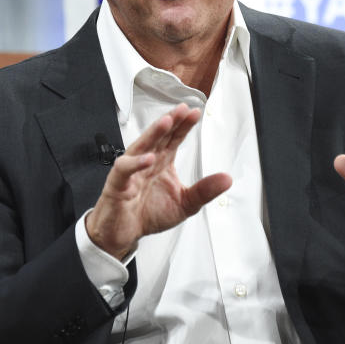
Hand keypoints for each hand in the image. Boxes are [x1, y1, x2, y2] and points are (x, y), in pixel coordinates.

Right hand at [86, 103, 232, 259]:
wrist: (123, 233)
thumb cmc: (148, 214)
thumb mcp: (184, 204)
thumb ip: (204, 191)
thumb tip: (227, 179)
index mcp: (162, 162)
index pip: (174, 139)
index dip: (184, 126)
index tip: (196, 113)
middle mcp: (146, 162)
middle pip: (159, 137)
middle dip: (171, 121)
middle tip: (183, 109)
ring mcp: (131, 171)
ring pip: (141, 146)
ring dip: (153, 133)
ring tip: (166, 122)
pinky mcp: (117, 184)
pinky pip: (125, 170)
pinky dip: (135, 163)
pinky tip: (148, 158)